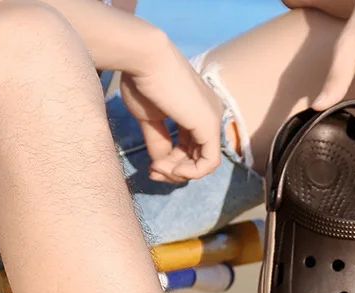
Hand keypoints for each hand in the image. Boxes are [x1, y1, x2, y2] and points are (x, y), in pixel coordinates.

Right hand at [120, 33, 223, 182]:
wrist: (141, 58)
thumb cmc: (141, 80)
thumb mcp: (150, 119)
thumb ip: (160, 143)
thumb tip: (161, 166)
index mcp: (197, 110)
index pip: (191, 148)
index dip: (172, 164)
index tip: (151, 169)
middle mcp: (210, 114)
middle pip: (197, 157)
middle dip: (174, 171)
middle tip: (153, 172)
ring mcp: (213, 120)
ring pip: (204, 163)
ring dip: (178, 173)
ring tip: (157, 169)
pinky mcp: (211, 126)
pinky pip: (209, 163)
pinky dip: (191, 172)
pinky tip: (172, 169)